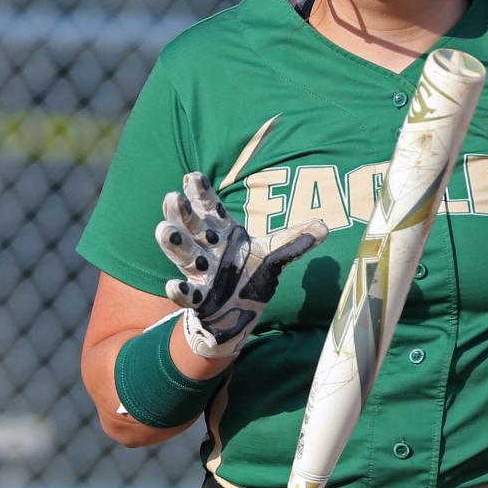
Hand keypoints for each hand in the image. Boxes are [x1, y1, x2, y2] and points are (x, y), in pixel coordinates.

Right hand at [156, 173, 327, 358]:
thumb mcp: (273, 255)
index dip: (201, 194)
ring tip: (163, 230)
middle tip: (171, 197)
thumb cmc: (251, 274)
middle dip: (182, 214)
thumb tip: (324, 227)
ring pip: (185, 256)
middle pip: (192, 228)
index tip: (192, 177)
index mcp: (223, 233)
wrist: (239, 310)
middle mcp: (208, 249)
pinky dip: (180, 291)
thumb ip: (293, 241)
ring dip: (173, 244)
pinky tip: (173, 285)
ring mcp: (201, 274)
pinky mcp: (200, 299)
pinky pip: (188, 294)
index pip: (210, 209)